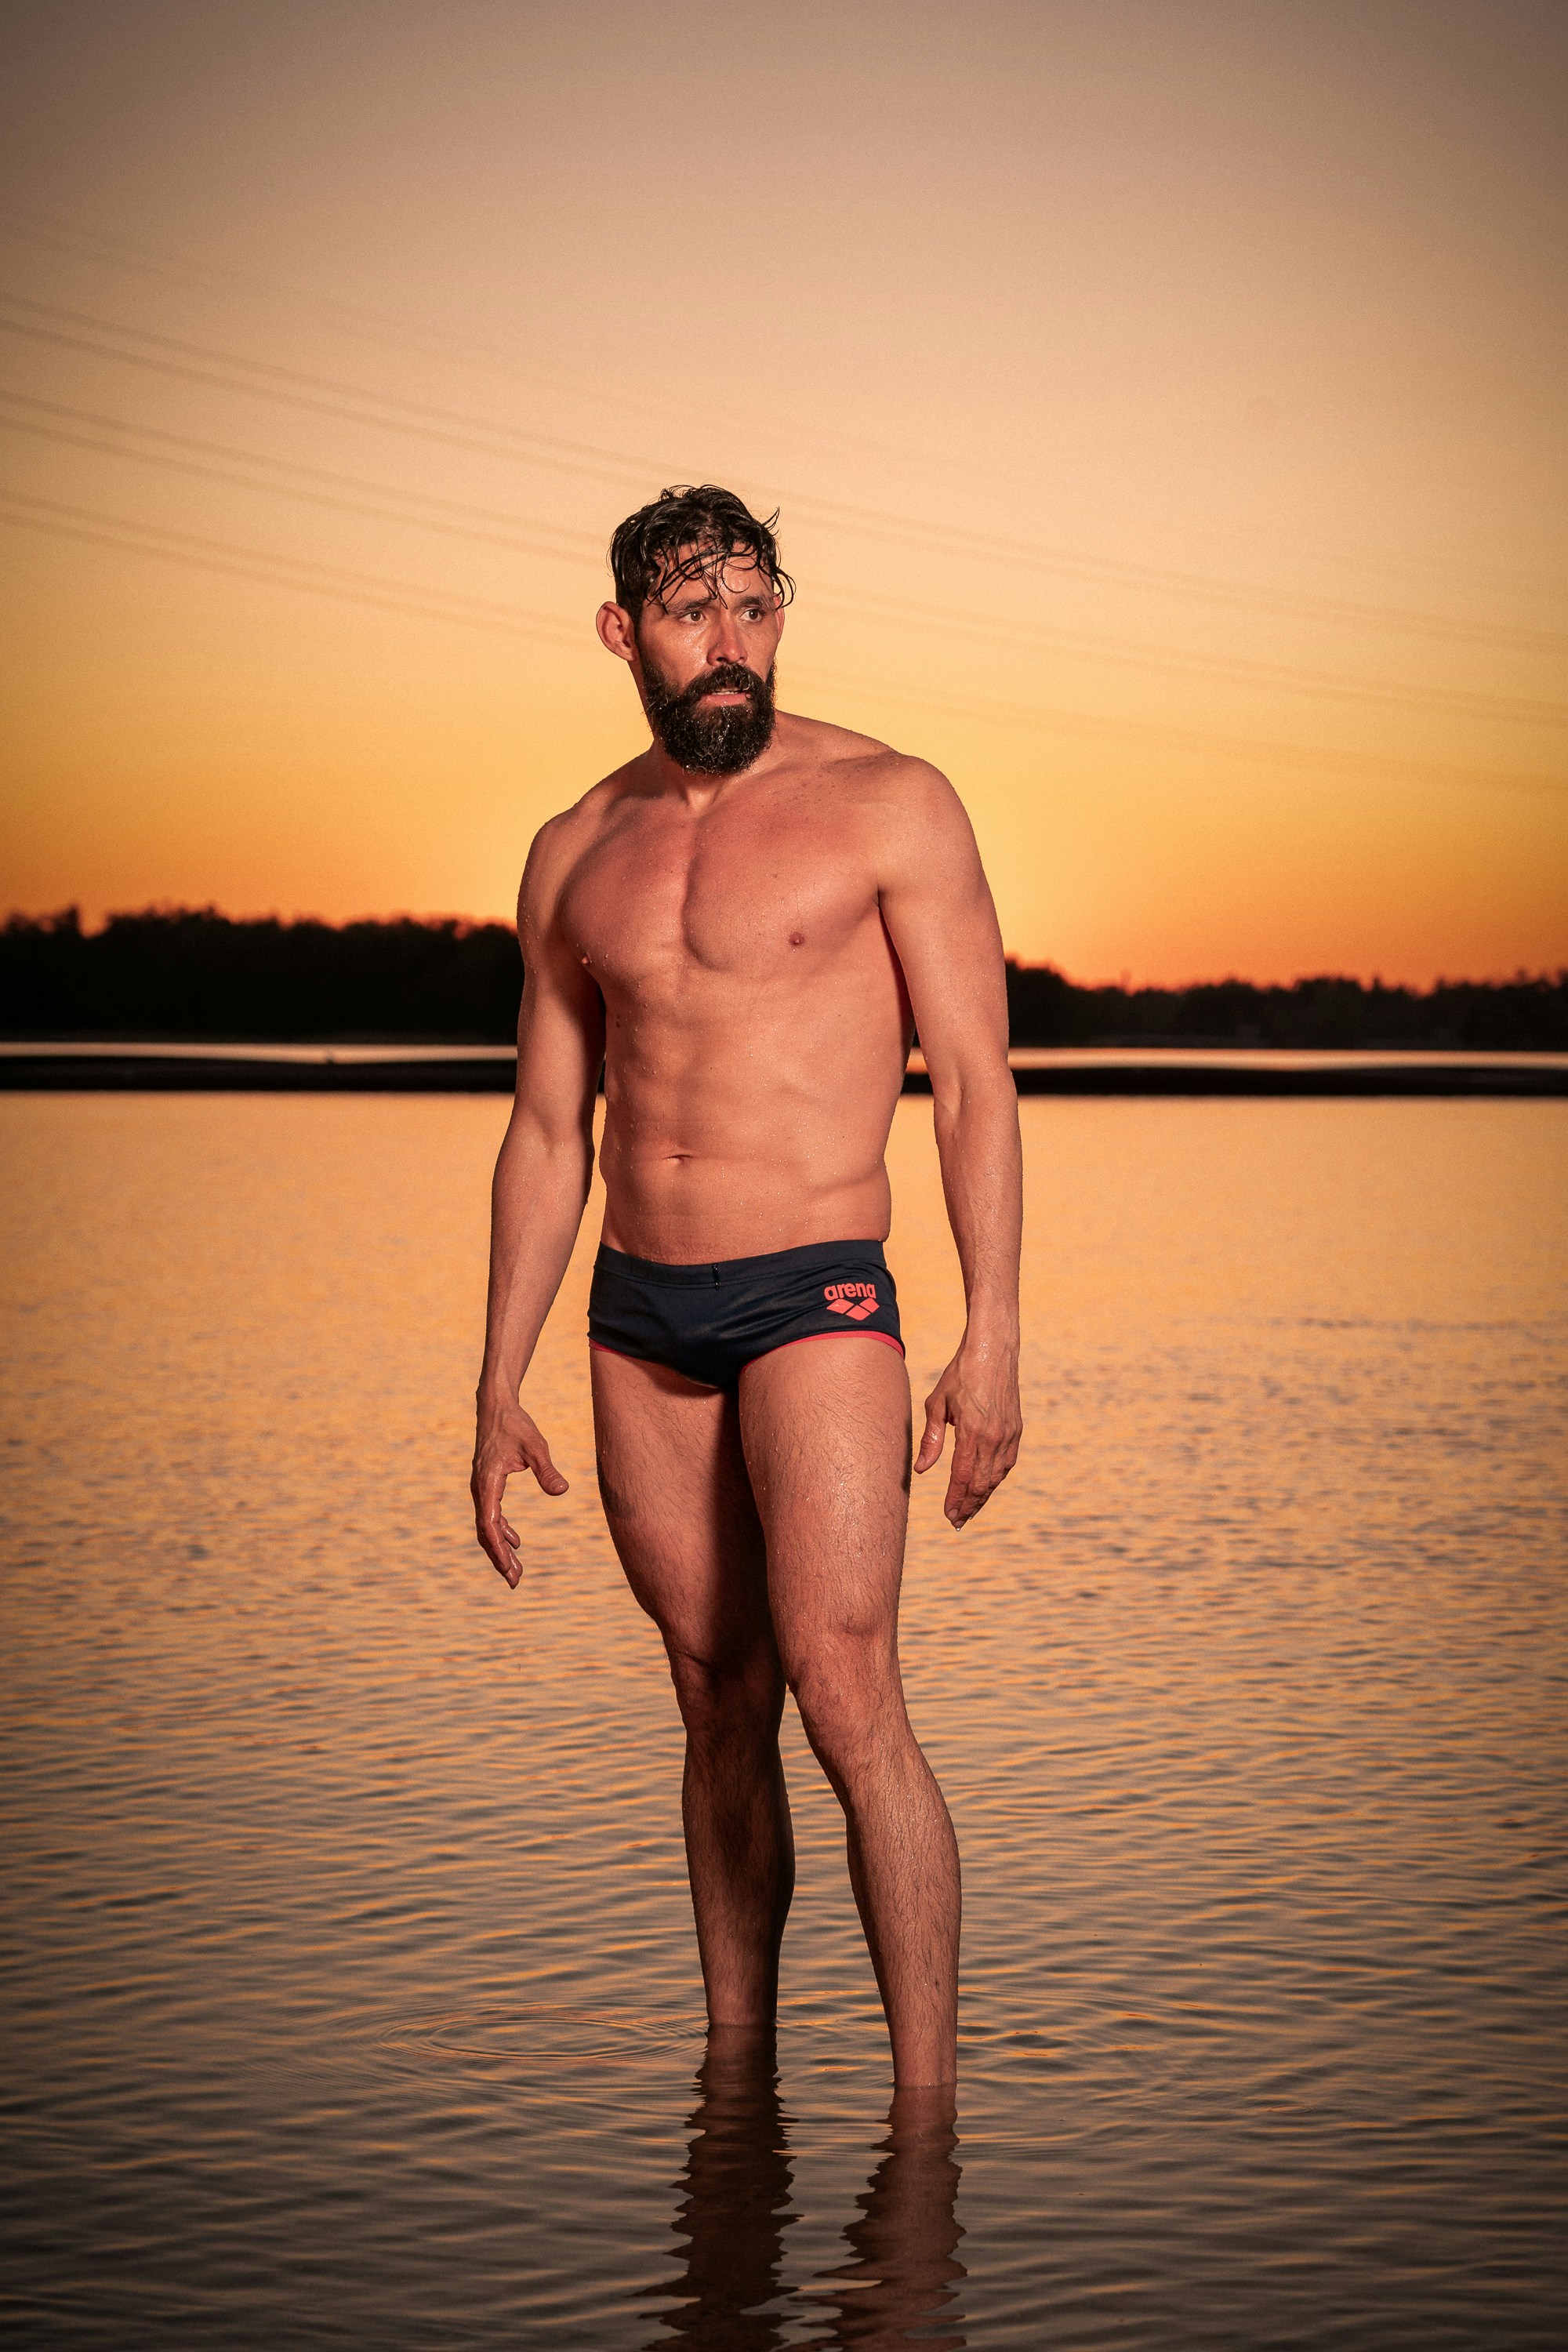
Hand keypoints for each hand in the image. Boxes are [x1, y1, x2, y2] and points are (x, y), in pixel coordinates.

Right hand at [471, 1398, 568, 1585]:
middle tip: (515, 1581)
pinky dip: (503, 1531)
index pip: (490, 1524)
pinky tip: (517, 1541)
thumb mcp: (536, 1446)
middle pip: (486, 1532)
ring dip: (501, 1548)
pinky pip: (492, 1515)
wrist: (496, 1407)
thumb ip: (547, 1469)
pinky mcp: (487, 1485)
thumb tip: (562, 1491)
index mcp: (487, 1483)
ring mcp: (482, 1488)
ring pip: (488, 1526)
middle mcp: (480, 1489)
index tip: (509, 1568)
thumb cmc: (516, 1425)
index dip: (499, 1549)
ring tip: (516, 1571)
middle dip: (499, 1557)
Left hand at [914, 1340, 1020, 1528]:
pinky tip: (986, 1487)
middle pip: (981, 1483)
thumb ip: (932, 1439)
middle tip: (957, 1521)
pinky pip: (1007, 1463)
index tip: (948, 1515)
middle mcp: (994, 1437)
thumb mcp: (937, 1403)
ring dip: (983, 1496)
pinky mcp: (1016, 1430)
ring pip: (996, 1477)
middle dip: (969, 1505)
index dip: (955, 1499)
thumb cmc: (960, 1373)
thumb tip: (922, 1470)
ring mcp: (1009, 1434)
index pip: (962, 1477)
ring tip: (970, 1510)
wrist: (993, 1350)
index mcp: (973, 1431)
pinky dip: (996, 1479)